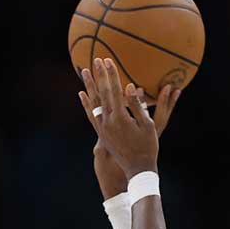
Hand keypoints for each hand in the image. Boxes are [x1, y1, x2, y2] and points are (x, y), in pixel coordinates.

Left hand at [81, 71, 180, 197]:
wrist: (137, 169)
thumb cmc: (148, 146)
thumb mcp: (148, 125)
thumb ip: (137, 105)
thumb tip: (130, 87)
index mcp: (120, 117)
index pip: (115, 90)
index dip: (111, 74)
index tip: (108, 61)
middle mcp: (108, 121)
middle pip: (102, 93)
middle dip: (100, 75)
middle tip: (96, 59)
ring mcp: (103, 128)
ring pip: (93, 102)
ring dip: (89, 86)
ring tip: (85, 71)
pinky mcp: (101, 133)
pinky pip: (91, 115)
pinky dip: (86, 104)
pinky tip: (82, 94)